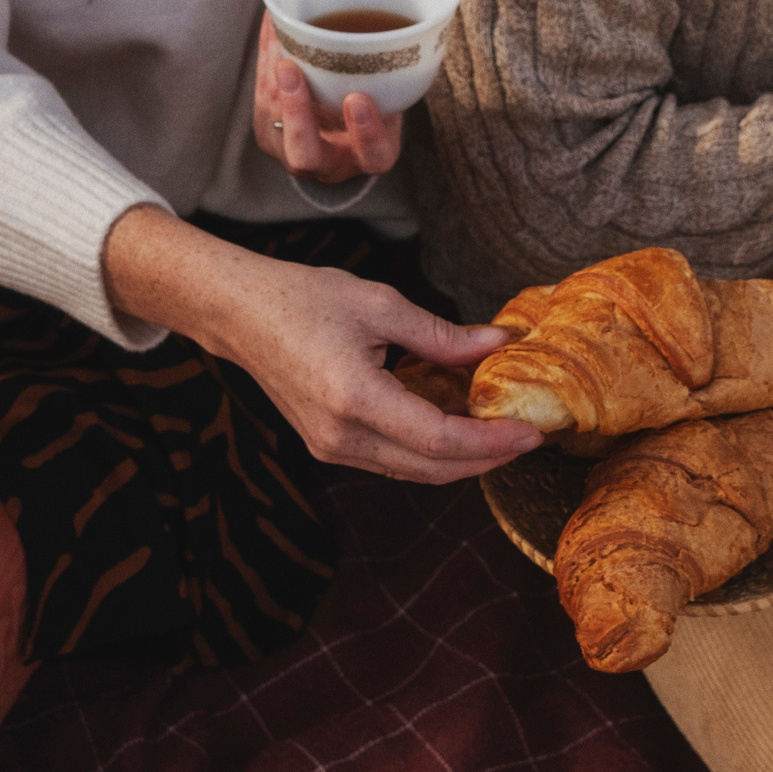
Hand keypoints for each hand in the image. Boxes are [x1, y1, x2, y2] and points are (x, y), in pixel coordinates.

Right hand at [103, 209, 538, 481]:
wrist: (241, 314)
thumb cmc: (303, 298)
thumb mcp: (381, 305)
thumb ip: (443, 334)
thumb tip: (499, 345)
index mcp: (356, 398)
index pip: (441, 440)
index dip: (492, 442)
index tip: (531, 432)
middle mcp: (343, 436)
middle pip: (433, 469)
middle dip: (487, 458)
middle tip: (527, 437)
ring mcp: (333, 448)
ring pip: (415, 472)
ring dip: (461, 460)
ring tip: (499, 433)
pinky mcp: (330, 447)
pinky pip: (394, 462)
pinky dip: (432, 452)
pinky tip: (457, 426)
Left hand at [253, 17, 400, 184]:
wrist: (346, 126)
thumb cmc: (379, 107)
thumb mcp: (395, 96)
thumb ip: (395, 74)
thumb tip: (398, 22)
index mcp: (371, 156)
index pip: (373, 154)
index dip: (366, 132)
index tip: (358, 98)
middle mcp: (330, 163)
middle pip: (305, 154)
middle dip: (295, 111)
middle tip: (290, 69)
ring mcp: (294, 151)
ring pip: (274, 119)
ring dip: (271, 74)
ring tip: (278, 33)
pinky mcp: (269, 133)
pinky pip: (262, 100)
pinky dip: (266, 63)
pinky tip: (274, 32)